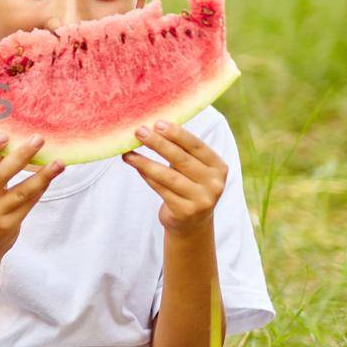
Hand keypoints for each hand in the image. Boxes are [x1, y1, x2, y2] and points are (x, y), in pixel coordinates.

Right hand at [0, 134, 64, 256]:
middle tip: (39, 140)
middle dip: (22, 155)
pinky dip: (41, 188)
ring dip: (42, 175)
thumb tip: (14, 141)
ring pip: (22, 191)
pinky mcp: (8, 224)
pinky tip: (51, 177)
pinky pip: (29, 202)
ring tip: (58, 163)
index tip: (4, 136)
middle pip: (1, 174)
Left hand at [121, 121, 226, 235]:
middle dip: (158, 144)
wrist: (191, 223)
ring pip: (168, 176)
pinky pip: (161, 189)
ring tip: (128, 153)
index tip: (157, 123)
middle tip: (140, 132)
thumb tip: (153, 126)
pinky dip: (146, 176)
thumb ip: (182, 151)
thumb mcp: (194, 168)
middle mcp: (214, 184)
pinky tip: (135, 166)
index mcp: (219, 167)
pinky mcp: (185, 211)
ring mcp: (201, 200)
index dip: (177, 134)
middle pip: (182, 160)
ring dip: (145, 162)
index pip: (196, 146)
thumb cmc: (188, 185)